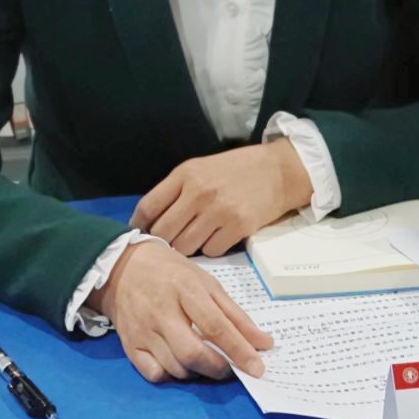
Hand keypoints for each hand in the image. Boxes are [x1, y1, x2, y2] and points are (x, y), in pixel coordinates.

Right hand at [87, 240, 272, 382]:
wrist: (123, 267)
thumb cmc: (172, 273)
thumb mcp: (207, 283)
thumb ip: (235, 314)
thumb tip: (263, 343)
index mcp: (185, 289)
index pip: (216, 326)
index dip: (239, 350)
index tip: (257, 368)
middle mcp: (161, 311)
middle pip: (192, 353)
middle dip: (218, 368)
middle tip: (231, 369)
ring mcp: (142, 330)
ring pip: (175, 367)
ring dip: (198, 373)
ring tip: (208, 363)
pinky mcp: (129, 346)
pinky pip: (154, 374)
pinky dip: (172, 376)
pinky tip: (181, 364)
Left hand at [129, 139, 312, 256]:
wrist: (278, 170)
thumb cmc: (237, 169)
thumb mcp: (202, 168)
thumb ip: (177, 190)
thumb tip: (152, 219)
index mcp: (186, 174)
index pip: (149, 206)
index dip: (140, 224)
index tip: (140, 232)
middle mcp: (199, 192)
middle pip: (164, 232)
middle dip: (162, 241)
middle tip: (169, 242)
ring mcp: (219, 211)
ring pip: (185, 246)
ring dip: (187, 247)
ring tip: (196, 238)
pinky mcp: (238, 227)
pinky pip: (212, 251)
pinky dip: (211, 248)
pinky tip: (218, 236)